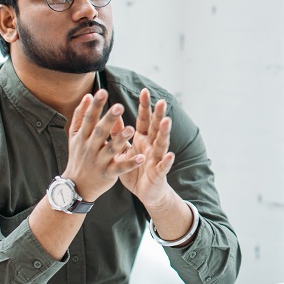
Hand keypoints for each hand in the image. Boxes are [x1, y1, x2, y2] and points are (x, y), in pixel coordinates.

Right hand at [64, 89, 145, 201]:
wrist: (76, 186)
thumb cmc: (78, 156)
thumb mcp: (75, 136)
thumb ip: (80, 115)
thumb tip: (87, 96)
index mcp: (83, 137)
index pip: (89, 118)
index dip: (95, 105)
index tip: (102, 91)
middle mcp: (90, 148)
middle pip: (100, 132)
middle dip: (109, 119)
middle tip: (119, 106)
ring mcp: (99, 161)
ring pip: (111, 149)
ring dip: (121, 139)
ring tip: (131, 129)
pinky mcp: (108, 174)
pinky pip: (120, 168)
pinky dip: (130, 163)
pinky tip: (141, 157)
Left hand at [119, 88, 175, 206]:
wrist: (146, 192)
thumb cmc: (135, 170)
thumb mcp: (124, 151)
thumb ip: (120, 135)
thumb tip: (113, 116)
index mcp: (143, 139)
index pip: (144, 120)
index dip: (145, 106)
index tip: (144, 90)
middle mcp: (152, 146)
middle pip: (156, 128)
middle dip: (158, 115)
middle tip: (161, 101)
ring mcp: (157, 158)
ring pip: (162, 144)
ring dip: (165, 133)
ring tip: (167, 121)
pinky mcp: (159, 172)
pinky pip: (163, 166)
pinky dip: (167, 161)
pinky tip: (170, 155)